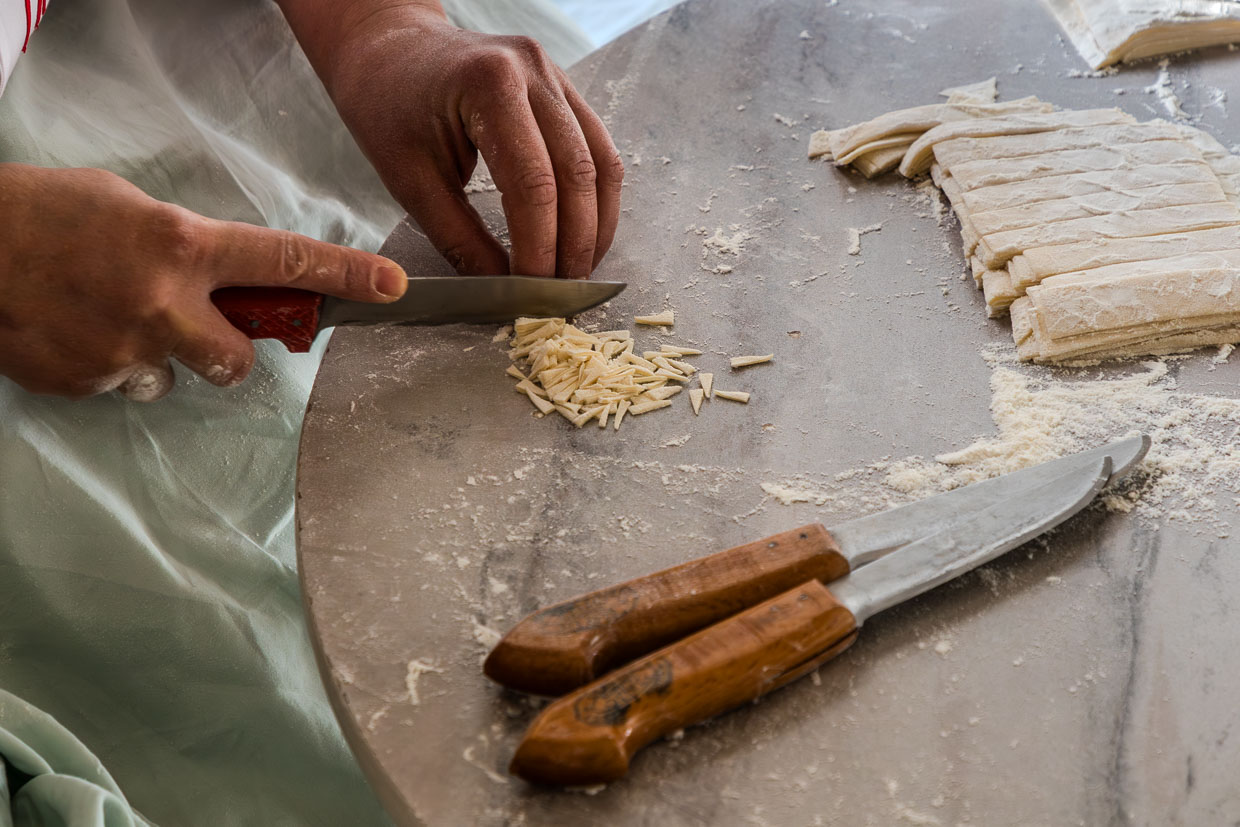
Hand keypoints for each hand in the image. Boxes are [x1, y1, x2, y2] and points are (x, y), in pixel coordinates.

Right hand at [0, 164, 406, 399]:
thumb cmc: (46, 211)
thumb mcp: (133, 208)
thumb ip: (190, 246)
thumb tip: (230, 278)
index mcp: (182, 246)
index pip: (284, 261)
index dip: (345, 275)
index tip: (392, 286)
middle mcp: (162, 305)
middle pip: (239, 361)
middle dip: (228, 351)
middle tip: (195, 326)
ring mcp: (122, 352)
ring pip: (174, 379)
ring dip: (157, 357)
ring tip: (106, 317)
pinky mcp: (84, 384)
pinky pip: (120, 387)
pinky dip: (106, 366)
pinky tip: (74, 330)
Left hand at [281, 1, 623, 278]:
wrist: (390, 50)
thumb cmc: (388, 109)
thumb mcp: (411, 182)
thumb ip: (461, 240)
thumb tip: (503, 293)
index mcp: (489, 84)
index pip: (533, 183)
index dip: (539, 247)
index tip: (531, 293)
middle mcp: (533, 71)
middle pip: (577, 174)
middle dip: (574, 244)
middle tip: (560, 295)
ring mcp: (555, 76)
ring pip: (600, 164)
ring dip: (596, 226)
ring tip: (576, 273)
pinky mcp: (564, 89)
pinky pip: (597, 150)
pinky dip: (595, 200)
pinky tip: (581, 236)